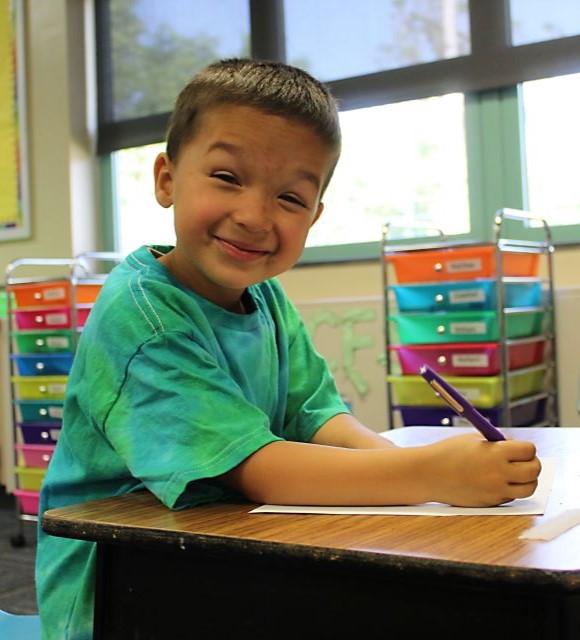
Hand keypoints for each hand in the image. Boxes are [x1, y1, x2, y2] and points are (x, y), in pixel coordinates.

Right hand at [425, 434, 540, 506]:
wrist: (429, 474)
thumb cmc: (449, 453)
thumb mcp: (474, 440)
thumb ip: (498, 443)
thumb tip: (518, 448)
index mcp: (496, 453)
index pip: (529, 450)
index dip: (526, 448)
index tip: (521, 448)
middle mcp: (499, 473)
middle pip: (534, 471)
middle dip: (532, 464)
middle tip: (524, 461)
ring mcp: (496, 491)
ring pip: (528, 489)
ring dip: (526, 480)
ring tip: (515, 474)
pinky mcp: (491, 503)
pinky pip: (510, 497)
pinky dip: (508, 489)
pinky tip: (494, 481)